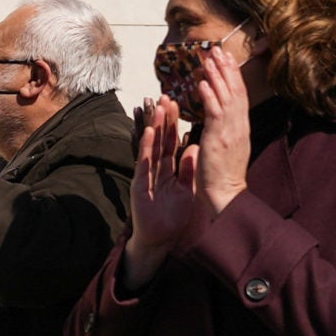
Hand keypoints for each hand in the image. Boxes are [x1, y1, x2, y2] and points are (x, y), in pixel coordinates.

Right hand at [119, 96, 205, 288]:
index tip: (178, 104)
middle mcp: (156, 168)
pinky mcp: (140, 184)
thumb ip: (188, 170)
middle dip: (164, 119)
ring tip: (158, 108)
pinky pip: (144, 163)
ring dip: (155, 127)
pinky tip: (150, 133)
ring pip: (152, 147)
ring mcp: (147, 175)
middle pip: (161, 139)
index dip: (175, 124)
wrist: (159, 238)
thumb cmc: (170, 217)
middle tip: (167, 97)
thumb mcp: (185, 189)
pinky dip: (146, 148)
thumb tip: (194, 149)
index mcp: (168, 169)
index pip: (172, 142)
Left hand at [191, 48, 250, 218]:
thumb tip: (219, 121)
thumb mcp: (229, 148)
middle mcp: (239, 125)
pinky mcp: (219, 138)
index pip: (239, 95)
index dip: (233, 75)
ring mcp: (231, 131)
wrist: (227, 195)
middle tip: (217, 49)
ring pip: (226, 97)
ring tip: (209, 58)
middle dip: (226, 68)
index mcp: (241, 127)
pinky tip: (202, 83)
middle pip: (235, 90)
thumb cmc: (224, 176)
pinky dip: (209, 96)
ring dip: (217, 76)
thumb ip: (225, 132)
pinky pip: (214, 113)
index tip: (227, 59)